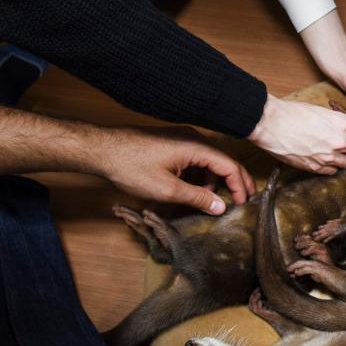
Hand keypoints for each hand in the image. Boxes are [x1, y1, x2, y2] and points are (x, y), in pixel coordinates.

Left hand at [96, 126, 254, 214]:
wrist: (101, 149)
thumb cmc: (131, 167)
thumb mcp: (167, 189)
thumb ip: (198, 198)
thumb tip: (220, 207)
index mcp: (196, 147)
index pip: (230, 165)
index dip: (240, 185)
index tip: (244, 204)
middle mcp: (193, 138)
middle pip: (223, 161)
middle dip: (233, 182)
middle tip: (241, 201)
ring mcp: (182, 138)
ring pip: (208, 161)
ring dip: (212, 181)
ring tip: (210, 202)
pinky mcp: (172, 142)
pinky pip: (194, 159)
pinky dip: (198, 175)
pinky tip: (191, 190)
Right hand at [248, 95, 345, 173]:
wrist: (272, 125)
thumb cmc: (290, 114)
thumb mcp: (318, 110)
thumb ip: (332, 120)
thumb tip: (336, 126)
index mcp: (340, 123)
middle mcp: (339, 141)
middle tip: (344, 143)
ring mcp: (328, 156)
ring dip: (342, 158)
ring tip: (332, 152)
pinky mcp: (316, 167)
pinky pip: (332, 171)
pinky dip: (330, 166)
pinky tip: (323, 159)